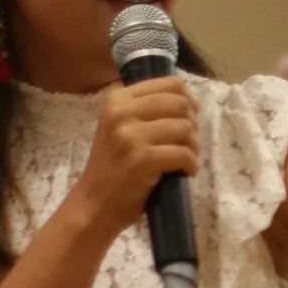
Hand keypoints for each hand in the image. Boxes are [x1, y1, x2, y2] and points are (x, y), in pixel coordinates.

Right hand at [68, 75, 197, 240]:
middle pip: (179, 104)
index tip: (191, 115)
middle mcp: (122, 112)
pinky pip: (183, 154)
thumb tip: (187, 101)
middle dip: (191, 124)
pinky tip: (185, 172)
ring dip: (193, 146)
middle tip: (187, 142)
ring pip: (184, 128)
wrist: (93, 203)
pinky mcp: (143, 159)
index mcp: (118, 100)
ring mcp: (131, 135)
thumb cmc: (111, 166)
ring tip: (186, 159)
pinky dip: (191, 164)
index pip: (169, 84)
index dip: (188, 99)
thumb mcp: (119, 127)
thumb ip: (145, 110)